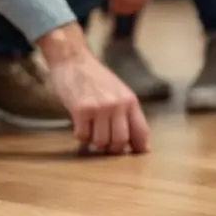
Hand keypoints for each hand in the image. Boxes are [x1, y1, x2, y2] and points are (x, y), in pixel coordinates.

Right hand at [40, 28, 149, 154]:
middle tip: (105, 146)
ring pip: (101, 142)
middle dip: (112, 149)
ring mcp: (100, 107)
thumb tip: (138, 141)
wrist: (74, 60)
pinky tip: (79, 125)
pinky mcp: (82, 110)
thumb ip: (126, 112)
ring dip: (94, 142)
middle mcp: (118, 104)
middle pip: (120, 142)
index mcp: (130, 100)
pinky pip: (83, 136)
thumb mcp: (118, 91)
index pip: (141, 130)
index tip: (137, 156)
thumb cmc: (95, 78)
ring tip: (90, 130)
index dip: (140, 147)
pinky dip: (80, 136)